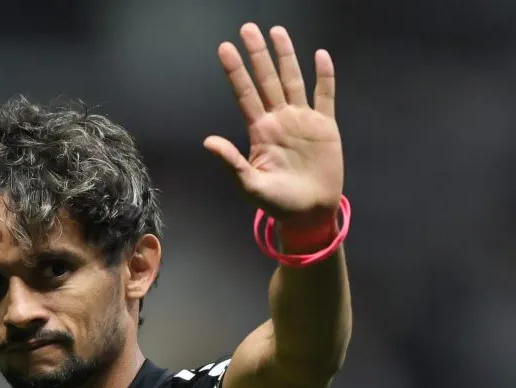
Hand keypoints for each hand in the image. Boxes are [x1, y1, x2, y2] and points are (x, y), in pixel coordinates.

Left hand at [205, 23, 342, 227]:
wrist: (309, 212)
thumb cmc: (277, 202)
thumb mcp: (250, 185)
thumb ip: (231, 162)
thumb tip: (208, 141)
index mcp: (260, 131)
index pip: (245, 94)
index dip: (235, 72)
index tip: (224, 48)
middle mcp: (279, 120)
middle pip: (267, 80)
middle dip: (257, 55)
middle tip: (248, 28)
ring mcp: (302, 120)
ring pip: (293, 80)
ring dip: (286, 57)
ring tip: (277, 31)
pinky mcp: (325, 126)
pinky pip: (325, 96)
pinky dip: (325, 76)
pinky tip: (320, 55)